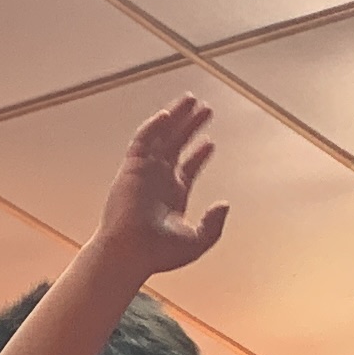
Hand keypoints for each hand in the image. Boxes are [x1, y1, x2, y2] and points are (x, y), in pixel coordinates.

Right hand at [91, 93, 230, 275]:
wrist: (129, 253)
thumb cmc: (157, 254)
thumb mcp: (196, 241)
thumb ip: (213, 225)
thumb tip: (224, 204)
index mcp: (172, 197)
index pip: (187, 168)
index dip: (200, 154)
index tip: (210, 142)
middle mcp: (158, 181)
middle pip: (176, 145)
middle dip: (191, 126)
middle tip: (206, 109)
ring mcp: (144, 173)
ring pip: (162, 137)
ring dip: (177, 117)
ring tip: (192, 100)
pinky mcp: (131, 168)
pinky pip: (142, 140)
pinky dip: (154, 126)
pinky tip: (168, 114)